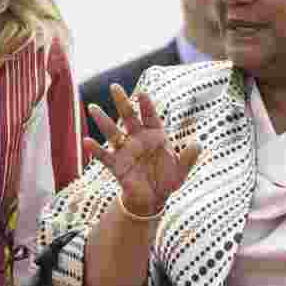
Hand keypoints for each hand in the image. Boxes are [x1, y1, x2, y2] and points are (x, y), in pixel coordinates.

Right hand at [85, 84, 199, 217]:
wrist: (152, 198)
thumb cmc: (167, 180)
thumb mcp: (181, 170)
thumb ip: (189, 157)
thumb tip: (198, 143)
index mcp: (155, 136)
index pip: (150, 116)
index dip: (146, 106)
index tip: (142, 94)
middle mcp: (138, 139)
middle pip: (128, 117)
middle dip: (122, 102)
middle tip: (114, 86)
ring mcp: (125, 150)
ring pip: (113, 132)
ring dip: (103, 120)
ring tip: (93, 107)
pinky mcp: (116, 165)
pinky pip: (104, 155)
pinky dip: (95, 149)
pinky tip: (87, 141)